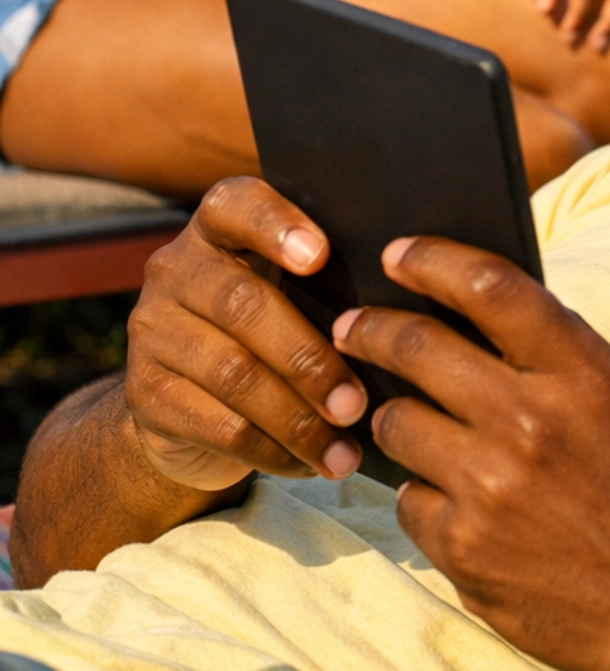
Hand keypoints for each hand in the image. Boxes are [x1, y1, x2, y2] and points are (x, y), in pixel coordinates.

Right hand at [125, 180, 367, 491]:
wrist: (184, 405)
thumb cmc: (267, 334)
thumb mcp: (289, 293)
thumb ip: (326, 282)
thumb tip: (403, 313)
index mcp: (217, 229)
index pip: (235, 205)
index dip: (275, 224)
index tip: (320, 256)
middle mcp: (174, 270)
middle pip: (243, 305)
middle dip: (309, 360)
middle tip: (357, 403)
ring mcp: (152, 332)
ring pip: (234, 375)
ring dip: (299, 420)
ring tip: (345, 453)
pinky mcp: (145, 394)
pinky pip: (218, 425)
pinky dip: (274, 451)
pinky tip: (311, 465)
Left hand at [334, 235, 609, 670]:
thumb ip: (596, 351)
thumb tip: (524, 322)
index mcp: (585, 375)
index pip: (489, 287)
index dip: (433, 260)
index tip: (398, 253)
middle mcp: (529, 424)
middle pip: (416, 346)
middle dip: (372, 326)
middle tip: (354, 326)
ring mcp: (489, 491)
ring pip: (394, 424)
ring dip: (397, 415)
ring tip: (411, 419)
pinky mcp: (464, 553)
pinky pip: (408, 500)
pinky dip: (425, 493)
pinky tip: (453, 497)